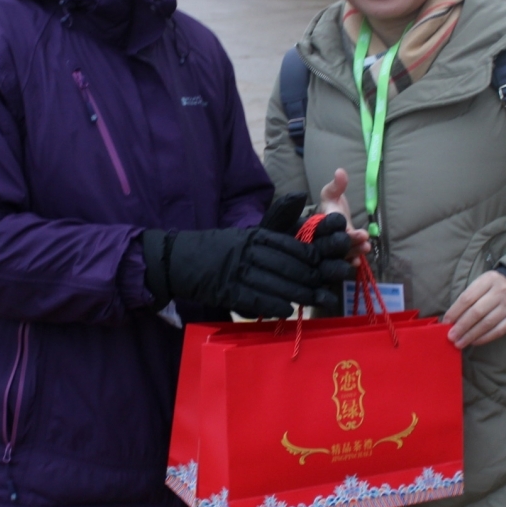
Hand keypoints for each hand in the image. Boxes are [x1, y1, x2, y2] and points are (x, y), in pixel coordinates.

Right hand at [143, 226, 350, 318]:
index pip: (288, 244)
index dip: (309, 255)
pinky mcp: (226, 290)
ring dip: (296, 293)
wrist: (178, 260)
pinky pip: (254, 298)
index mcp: (253, 236)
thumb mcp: (245, 233)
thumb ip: (273, 222)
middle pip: (286, 265)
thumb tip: (300, 197)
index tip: (325, 264)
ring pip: (274, 282)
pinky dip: (272, 304)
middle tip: (327, 288)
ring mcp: (236, 271)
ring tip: (313, 300)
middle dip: (309, 277)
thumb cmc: (216, 249)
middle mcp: (247, 251)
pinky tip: (286, 309)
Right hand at [318, 169, 370, 265]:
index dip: (342, 230)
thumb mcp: (331, 193)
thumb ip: (337, 185)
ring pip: (341, 253)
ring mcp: (332, 247)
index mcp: (322, 221)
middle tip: (365, 239)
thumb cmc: (331, 205)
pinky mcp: (340, 254)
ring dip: (354, 251)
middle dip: (351, 241)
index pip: (330, 228)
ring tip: (366, 247)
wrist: (333, 218)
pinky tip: (357, 263)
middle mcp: (325, 237)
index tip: (356, 230)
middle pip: (336, 242)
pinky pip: (343, 260)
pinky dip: (349, 262)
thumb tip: (340, 171)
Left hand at [442, 271, 505, 348]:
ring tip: (459, 343)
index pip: (467, 298)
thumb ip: (465, 300)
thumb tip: (450, 321)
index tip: (446, 322)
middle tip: (451, 337)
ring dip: (471, 335)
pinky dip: (484, 338)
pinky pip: (498, 331)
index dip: (455, 311)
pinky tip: (473, 342)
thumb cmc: (488, 288)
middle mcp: (500, 292)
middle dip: (462, 326)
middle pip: (477, 312)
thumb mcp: (478, 285)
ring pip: (487, 323)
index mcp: (488, 280)